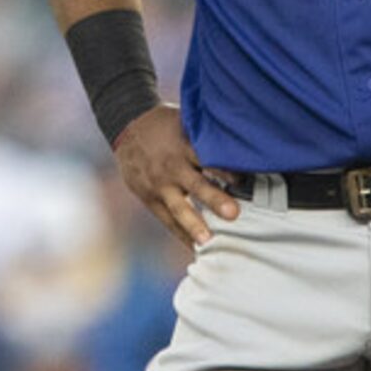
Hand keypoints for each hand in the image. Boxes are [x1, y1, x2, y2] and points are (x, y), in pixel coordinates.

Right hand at [114, 103, 238, 248]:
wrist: (126, 127)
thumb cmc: (164, 126)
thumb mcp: (184, 123)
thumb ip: (205, 138)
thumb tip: (241, 144)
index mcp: (183, 146)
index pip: (208, 158)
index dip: (226, 169)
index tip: (244, 180)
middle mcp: (172, 167)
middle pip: (196, 184)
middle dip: (214, 199)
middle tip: (233, 213)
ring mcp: (159, 185)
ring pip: (178, 208)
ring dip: (194, 225)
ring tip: (207, 242)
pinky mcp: (149, 197)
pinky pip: (166, 219)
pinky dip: (180, 234)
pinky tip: (194, 247)